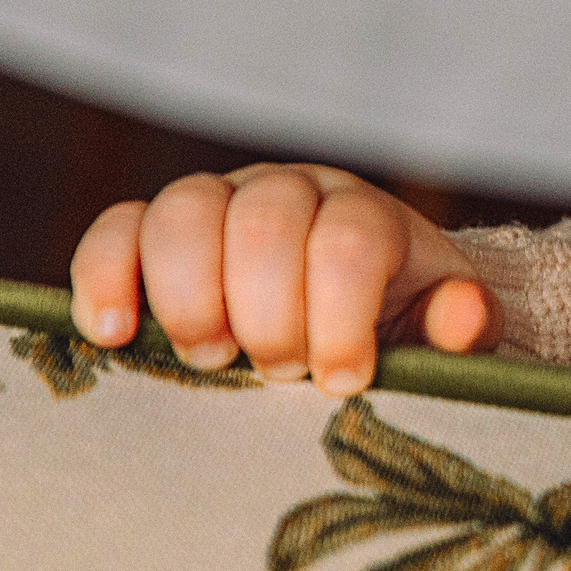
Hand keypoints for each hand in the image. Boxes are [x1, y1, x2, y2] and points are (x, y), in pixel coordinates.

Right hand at [68, 165, 499, 394]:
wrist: (349, 310)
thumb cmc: (395, 326)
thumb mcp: (443, 333)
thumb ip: (461, 327)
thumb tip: (466, 317)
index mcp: (368, 213)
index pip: (349, 239)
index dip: (341, 314)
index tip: (343, 379)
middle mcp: (292, 190)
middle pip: (265, 221)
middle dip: (269, 312)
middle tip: (278, 373)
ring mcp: (219, 202)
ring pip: (184, 211)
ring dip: (191, 296)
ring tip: (212, 361)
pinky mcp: (153, 232)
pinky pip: (115, 230)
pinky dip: (104, 277)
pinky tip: (115, 336)